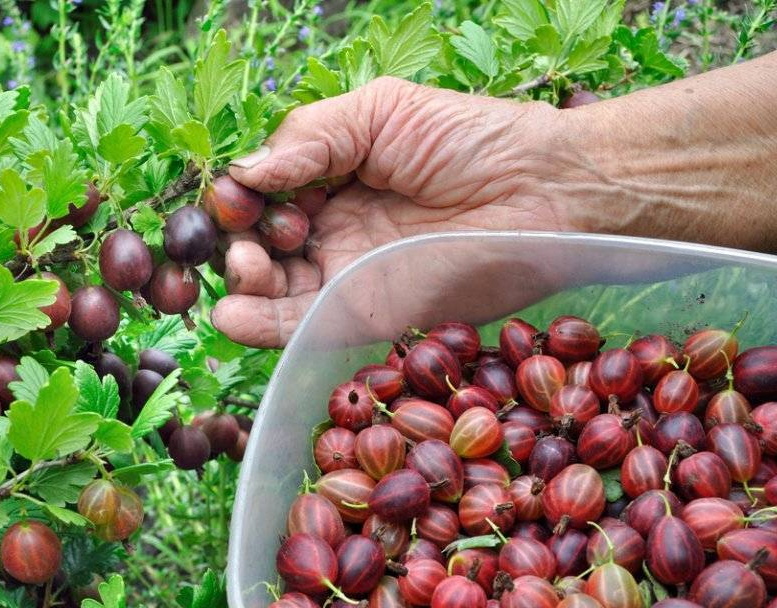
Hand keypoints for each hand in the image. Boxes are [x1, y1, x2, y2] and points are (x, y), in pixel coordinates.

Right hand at [210, 77, 584, 348]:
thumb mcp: (382, 111)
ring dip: (241, 280)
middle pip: (257, 242)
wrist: (545, 192)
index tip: (238, 194)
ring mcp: (346, 275)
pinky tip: (231, 315)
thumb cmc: (473, 140)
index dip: (239, 195)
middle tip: (250, 235)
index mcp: (331, 177)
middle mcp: (331, 229)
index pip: (261, 192)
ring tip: (247, 264)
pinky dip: (259, 326)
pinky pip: (300, 327)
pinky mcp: (365, 315)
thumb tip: (244, 172)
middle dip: (238, 239)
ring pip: (269, 288)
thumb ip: (310, 136)